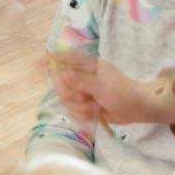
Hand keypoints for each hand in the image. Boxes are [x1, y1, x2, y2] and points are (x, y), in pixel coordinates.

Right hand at [50, 51, 174, 126]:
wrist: (138, 109)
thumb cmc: (124, 93)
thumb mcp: (103, 86)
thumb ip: (82, 80)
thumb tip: (63, 73)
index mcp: (89, 66)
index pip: (65, 59)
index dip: (50, 60)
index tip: (36, 64)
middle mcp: (83, 77)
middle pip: (61, 84)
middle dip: (71, 95)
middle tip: (85, 98)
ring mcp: (84, 91)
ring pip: (66, 100)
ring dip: (80, 107)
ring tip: (97, 107)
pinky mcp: (85, 105)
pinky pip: (73, 111)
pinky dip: (84, 115)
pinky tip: (97, 114)